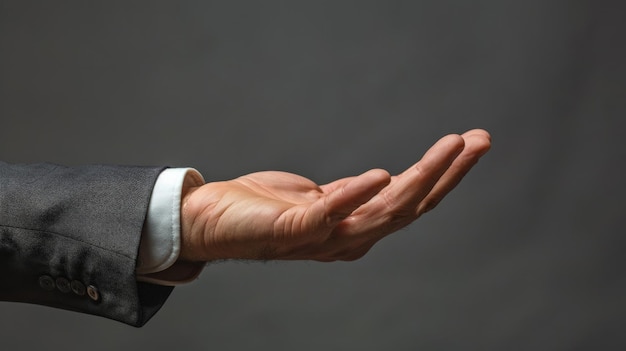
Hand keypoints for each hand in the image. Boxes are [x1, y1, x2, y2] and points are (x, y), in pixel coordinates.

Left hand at [179, 129, 490, 261]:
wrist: (208, 223)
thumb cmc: (262, 210)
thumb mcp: (317, 198)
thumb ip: (349, 195)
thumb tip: (380, 182)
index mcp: (356, 227)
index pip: (411, 201)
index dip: (444, 175)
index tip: (471, 143)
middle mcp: (348, 239)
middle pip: (409, 207)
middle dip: (447, 173)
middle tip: (478, 141)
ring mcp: (323, 239)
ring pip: (383, 211)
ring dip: (419, 178)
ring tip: (451, 147)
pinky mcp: (292, 232)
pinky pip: (329, 216)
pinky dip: (355, 195)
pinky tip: (381, 175)